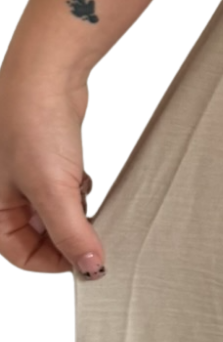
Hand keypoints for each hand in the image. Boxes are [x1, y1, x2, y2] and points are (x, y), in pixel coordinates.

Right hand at [0, 61, 104, 278]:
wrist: (46, 73)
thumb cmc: (35, 125)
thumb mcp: (54, 189)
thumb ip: (71, 234)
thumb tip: (89, 268)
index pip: (17, 253)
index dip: (50, 263)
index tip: (84, 262)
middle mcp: (6, 191)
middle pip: (37, 234)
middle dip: (66, 238)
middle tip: (94, 239)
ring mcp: (27, 173)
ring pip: (53, 211)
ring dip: (75, 214)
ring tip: (90, 206)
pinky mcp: (48, 157)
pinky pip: (64, 188)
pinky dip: (78, 190)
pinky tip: (86, 180)